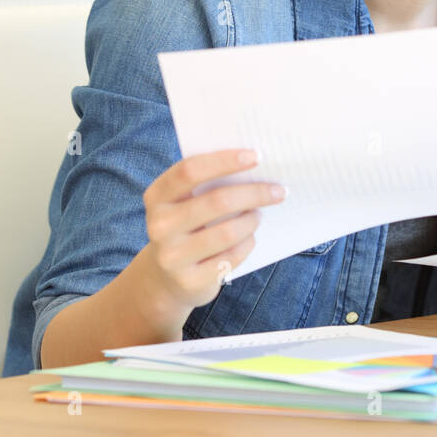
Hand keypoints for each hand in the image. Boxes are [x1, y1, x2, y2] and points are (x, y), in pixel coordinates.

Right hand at [139, 148, 285, 316]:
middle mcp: (160, 225)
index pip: (189, 171)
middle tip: (279, 190)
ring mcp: (172, 256)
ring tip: (258, 215)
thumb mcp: (185, 203)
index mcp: (157, 196)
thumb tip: (255, 163)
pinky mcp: (190, 280)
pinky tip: (248, 238)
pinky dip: (247, 243)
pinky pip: (232, 256)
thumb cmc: (187, 227)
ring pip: (229, 231)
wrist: (166, 279)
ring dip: (252, 220)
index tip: (257, 156)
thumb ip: (208, 183)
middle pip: (217, 201)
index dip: (224, 161)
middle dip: (254, 193)